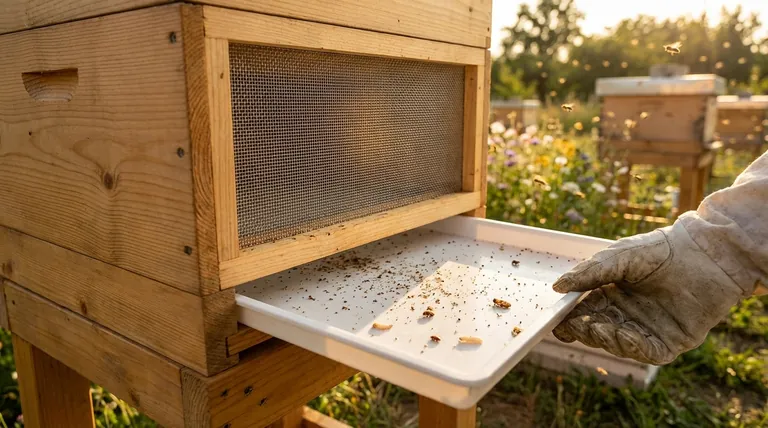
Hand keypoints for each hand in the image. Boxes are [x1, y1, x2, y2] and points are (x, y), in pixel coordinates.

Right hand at [552, 222, 747, 364]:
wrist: (705, 255)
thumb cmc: (662, 250)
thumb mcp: (620, 257)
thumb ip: (590, 273)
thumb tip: (558, 287)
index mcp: (612, 295)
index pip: (585, 312)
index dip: (570, 319)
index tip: (556, 321)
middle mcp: (627, 315)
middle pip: (597, 331)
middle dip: (584, 330)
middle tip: (575, 325)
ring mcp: (648, 330)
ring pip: (618, 344)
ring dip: (606, 339)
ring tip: (599, 327)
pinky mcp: (671, 342)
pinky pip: (647, 353)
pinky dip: (633, 348)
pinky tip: (626, 334)